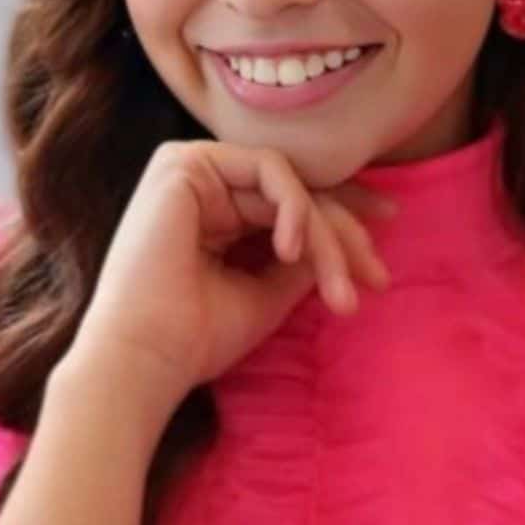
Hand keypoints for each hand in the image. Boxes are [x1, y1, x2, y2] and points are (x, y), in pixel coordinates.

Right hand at [69, 139, 396, 405]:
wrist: (144, 361)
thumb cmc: (197, 336)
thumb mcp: (269, 290)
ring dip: (325, 236)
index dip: (340, 224)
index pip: (289, 204)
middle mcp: (201, 182)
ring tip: (339, 289)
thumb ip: (304, 255)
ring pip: (290, 186)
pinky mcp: (185, 163)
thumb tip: (348, 235)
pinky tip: (293, 250)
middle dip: (343, 234)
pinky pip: (270, 171)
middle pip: (296, 193)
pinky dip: (294, 208)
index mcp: (213, 210)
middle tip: (377, 277)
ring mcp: (190, 166)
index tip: (379, 261)